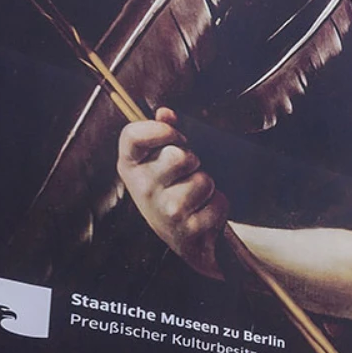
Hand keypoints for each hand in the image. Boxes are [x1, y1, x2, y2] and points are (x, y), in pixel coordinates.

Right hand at [118, 107, 228, 277]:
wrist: (187, 239)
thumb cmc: (175, 190)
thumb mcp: (164, 162)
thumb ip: (165, 132)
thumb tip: (165, 112)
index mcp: (131, 166)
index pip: (133, 135)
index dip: (159, 129)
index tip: (176, 135)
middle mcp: (142, 189)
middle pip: (178, 156)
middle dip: (193, 161)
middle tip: (190, 173)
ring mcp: (163, 212)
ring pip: (203, 181)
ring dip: (209, 187)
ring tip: (198, 197)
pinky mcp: (186, 231)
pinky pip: (218, 203)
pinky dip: (219, 206)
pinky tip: (205, 215)